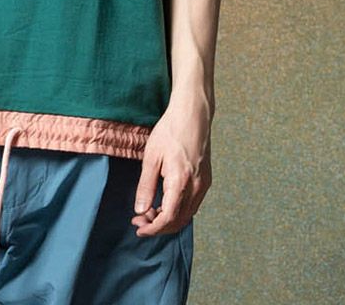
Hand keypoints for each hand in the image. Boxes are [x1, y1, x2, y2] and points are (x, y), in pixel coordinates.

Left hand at [130, 97, 211, 235]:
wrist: (192, 115)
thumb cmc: (170, 131)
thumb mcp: (151, 157)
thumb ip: (146, 185)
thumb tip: (140, 210)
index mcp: (181, 182)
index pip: (168, 218)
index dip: (152, 228)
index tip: (138, 228)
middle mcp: (196, 188)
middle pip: (179, 221)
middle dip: (158, 226)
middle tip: (140, 220)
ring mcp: (203, 184)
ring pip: (187, 215)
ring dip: (169, 219)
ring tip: (149, 212)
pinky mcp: (205, 180)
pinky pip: (193, 204)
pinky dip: (178, 210)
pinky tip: (164, 203)